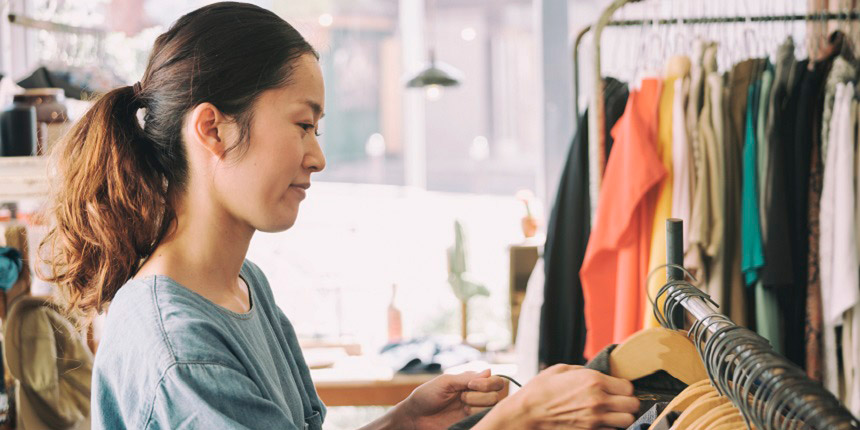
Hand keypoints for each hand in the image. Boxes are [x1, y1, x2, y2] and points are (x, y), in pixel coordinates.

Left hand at [398, 369, 506, 429]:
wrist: (414, 417)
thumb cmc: (426, 396)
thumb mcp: (445, 382)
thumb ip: (467, 378)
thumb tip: (489, 370)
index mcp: (471, 382)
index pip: (494, 380)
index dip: (487, 383)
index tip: (470, 385)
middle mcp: (475, 396)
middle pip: (496, 395)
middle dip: (479, 396)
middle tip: (461, 398)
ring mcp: (474, 411)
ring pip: (492, 408)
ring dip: (476, 407)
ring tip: (461, 408)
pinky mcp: (470, 422)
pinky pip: (483, 420)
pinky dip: (476, 417)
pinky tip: (462, 417)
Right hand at [477, 365, 639, 429]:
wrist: (527, 414)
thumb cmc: (540, 391)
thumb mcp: (561, 369)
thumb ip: (582, 370)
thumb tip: (593, 372)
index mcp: (594, 380)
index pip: (628, 386)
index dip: (623, 387)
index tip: (616, 388)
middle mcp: (598, 400)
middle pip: (633, 405)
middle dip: (628, 402)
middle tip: (618, 401)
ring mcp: (595, 419)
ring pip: (627, 421)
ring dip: (622, 416)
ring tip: (613, 413)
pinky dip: (611, 427)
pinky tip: (601, 422)